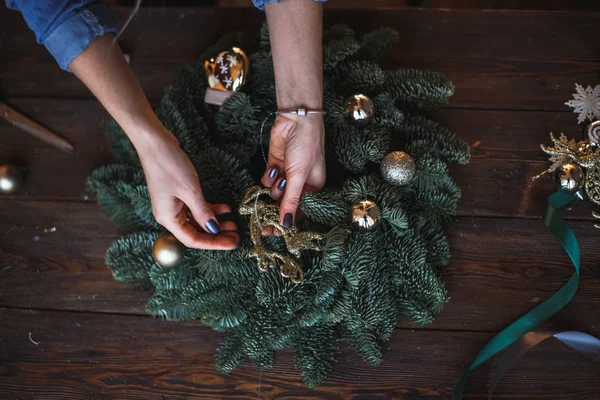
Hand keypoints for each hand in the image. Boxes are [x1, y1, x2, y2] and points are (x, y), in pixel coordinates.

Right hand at [137, 129, 238, 249]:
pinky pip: (195, 208)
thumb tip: (214, 229)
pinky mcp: (177, 195)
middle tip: (237, 236)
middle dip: (217, 235)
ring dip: (215, 222)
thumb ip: (203, 212)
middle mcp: (169, 215)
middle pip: (196, 232)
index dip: (214, 244)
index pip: (193, 240)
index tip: (233, 244)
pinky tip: (226, 208)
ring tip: (234, 224)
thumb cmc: (169, 165)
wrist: (154, 142)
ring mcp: (173, 205)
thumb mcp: (190, 190)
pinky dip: (210, 209)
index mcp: (168, 219)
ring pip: (197, 221)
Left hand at [261, 113, 325, 228]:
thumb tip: (286, 224)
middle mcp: (300, 183)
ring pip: (274, 193)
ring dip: (273, 190)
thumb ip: (291, 200)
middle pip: (284, 204)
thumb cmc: (306, 146)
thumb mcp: (300, 176)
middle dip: (274, 212)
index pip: (299, 211)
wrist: (296, 118)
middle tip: (263, 225)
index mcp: (314, 188)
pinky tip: (273, 168)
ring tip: (279, 178)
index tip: (274, 234)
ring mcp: (287, 175)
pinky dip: (267, 178)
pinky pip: (267, 181)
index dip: (287, 222)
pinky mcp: (275, 166)